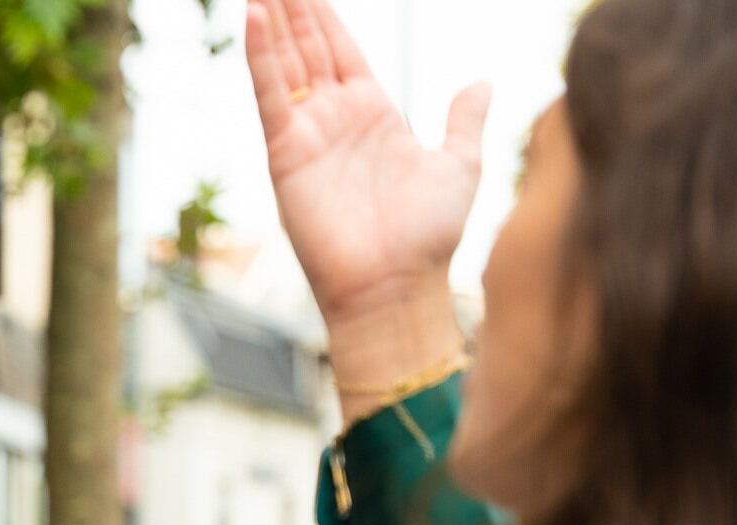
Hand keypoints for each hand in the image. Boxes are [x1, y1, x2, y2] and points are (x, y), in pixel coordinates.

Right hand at [249, 0, 489, 319]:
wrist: (396, 285)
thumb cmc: (428, 236)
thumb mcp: (460, 164)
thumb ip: (465, 120)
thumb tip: (481, 82)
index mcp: (372, 115)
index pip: (341, 50)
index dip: (324, 16)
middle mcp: (334, 120)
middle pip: (307, 48)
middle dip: (292, 9)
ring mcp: (307, 134)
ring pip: (285, 63)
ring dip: (272, 21)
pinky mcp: (287, 152)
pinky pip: (271, 94)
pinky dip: (261, 55)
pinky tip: (256, 15)